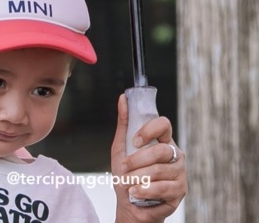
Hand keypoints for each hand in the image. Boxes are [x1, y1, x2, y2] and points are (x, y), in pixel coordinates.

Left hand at [111, 94, 186, 222]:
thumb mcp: (121, 147)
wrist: (129, 203)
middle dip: (137, 161)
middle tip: (124, 168)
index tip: (135, 140)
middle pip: (160, 150)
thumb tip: (122, 98)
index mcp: (162, 141)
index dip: (150, 130)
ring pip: (159, 170)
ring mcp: (180, 172)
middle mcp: (174, 154)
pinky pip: (162, 187)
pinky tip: (135, 192)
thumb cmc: (127, 174)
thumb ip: (124, 124)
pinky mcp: (180, 190)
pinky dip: (144, 190)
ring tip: (127, 183)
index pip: (164, 124)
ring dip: (137, 178)